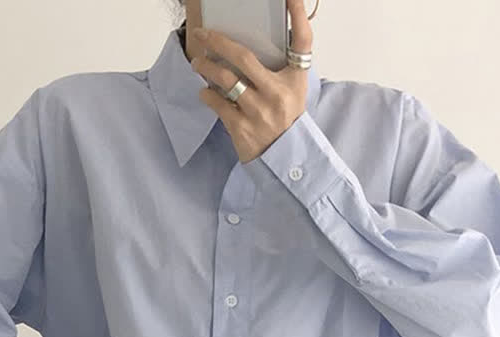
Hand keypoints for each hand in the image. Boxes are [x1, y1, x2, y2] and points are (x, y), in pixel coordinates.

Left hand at [191, 0, 312, 163]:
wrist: (284, 159)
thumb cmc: (286, 119)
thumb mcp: (293, 90)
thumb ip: (282, 66)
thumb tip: (257, 46)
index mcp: (293, 80)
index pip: (302, 42)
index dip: (298, 15)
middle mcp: (276, 94)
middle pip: (243, 57)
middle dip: (217, 41)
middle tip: (202, 35)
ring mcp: (258, 112)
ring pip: (225, 80)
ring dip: (206, 68)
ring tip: (197, 63)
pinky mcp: (242, 128)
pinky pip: (217, 104)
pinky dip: (207, 95)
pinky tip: (204, 91)